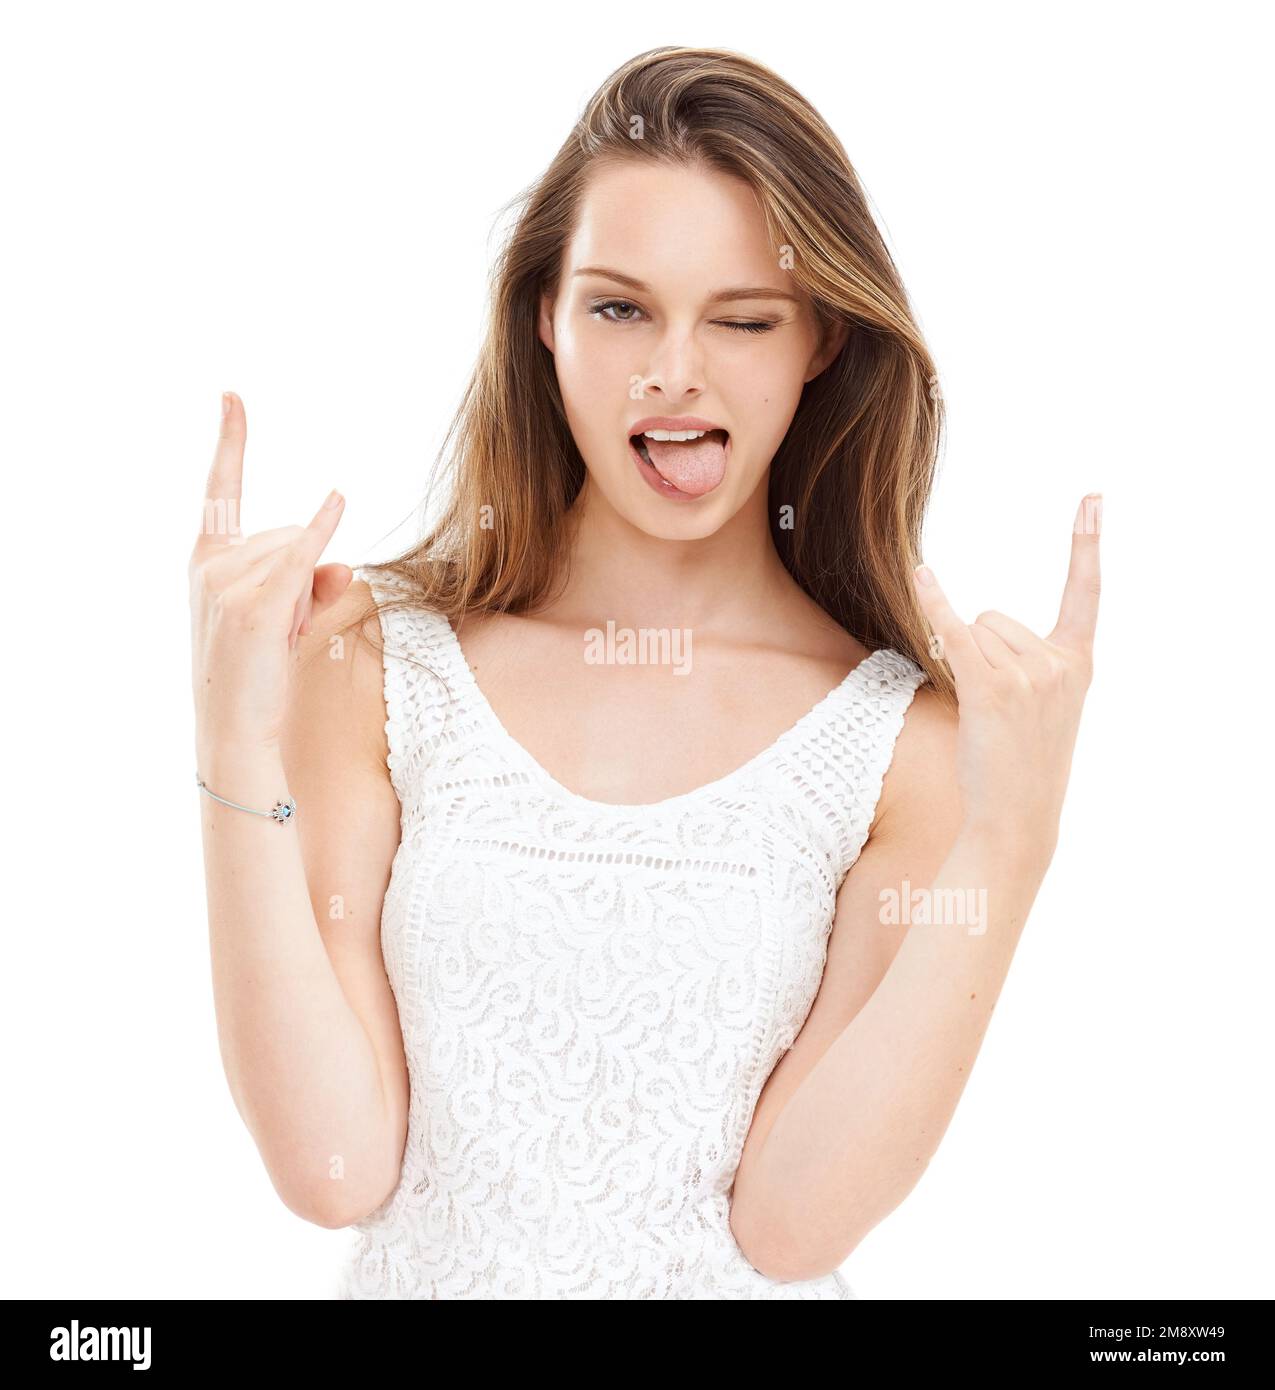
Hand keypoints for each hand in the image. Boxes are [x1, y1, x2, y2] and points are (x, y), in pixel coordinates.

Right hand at [189, 391, 351, 755]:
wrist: (234, 731)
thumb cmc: (257, 673)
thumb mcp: (282, 618)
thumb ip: (312, 581)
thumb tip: (345, 565)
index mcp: (207, 561)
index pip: (219, 490)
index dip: (231, 441)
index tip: (233, 396)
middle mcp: (212, 566)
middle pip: (290, 534)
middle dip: (301, 574)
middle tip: (282, 628)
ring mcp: (230, 586)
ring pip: (302, 555)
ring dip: (308, 594)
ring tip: (281, 640)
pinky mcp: (256, 609)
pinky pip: (301, 557)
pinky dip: (322, 530)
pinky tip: (339, 500)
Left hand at [911, 494, 1101, 851]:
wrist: (1018, 817)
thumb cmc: (1021, 762)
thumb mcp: (1043, 706)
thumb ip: (1027, 662)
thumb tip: (964, 627)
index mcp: (1078, 662)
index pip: (1086, 591)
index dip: (1087, 542)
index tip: (1092, 497)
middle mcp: (1060, 663)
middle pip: (996, 616)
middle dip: (982, 651)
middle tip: (996, 708)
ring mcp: (1030, 676)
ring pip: (973, 632)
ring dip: (964, 664)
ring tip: (983, 714)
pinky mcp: (992, 690)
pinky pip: (955, 635)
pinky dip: (935, 606)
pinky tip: (921, 575)